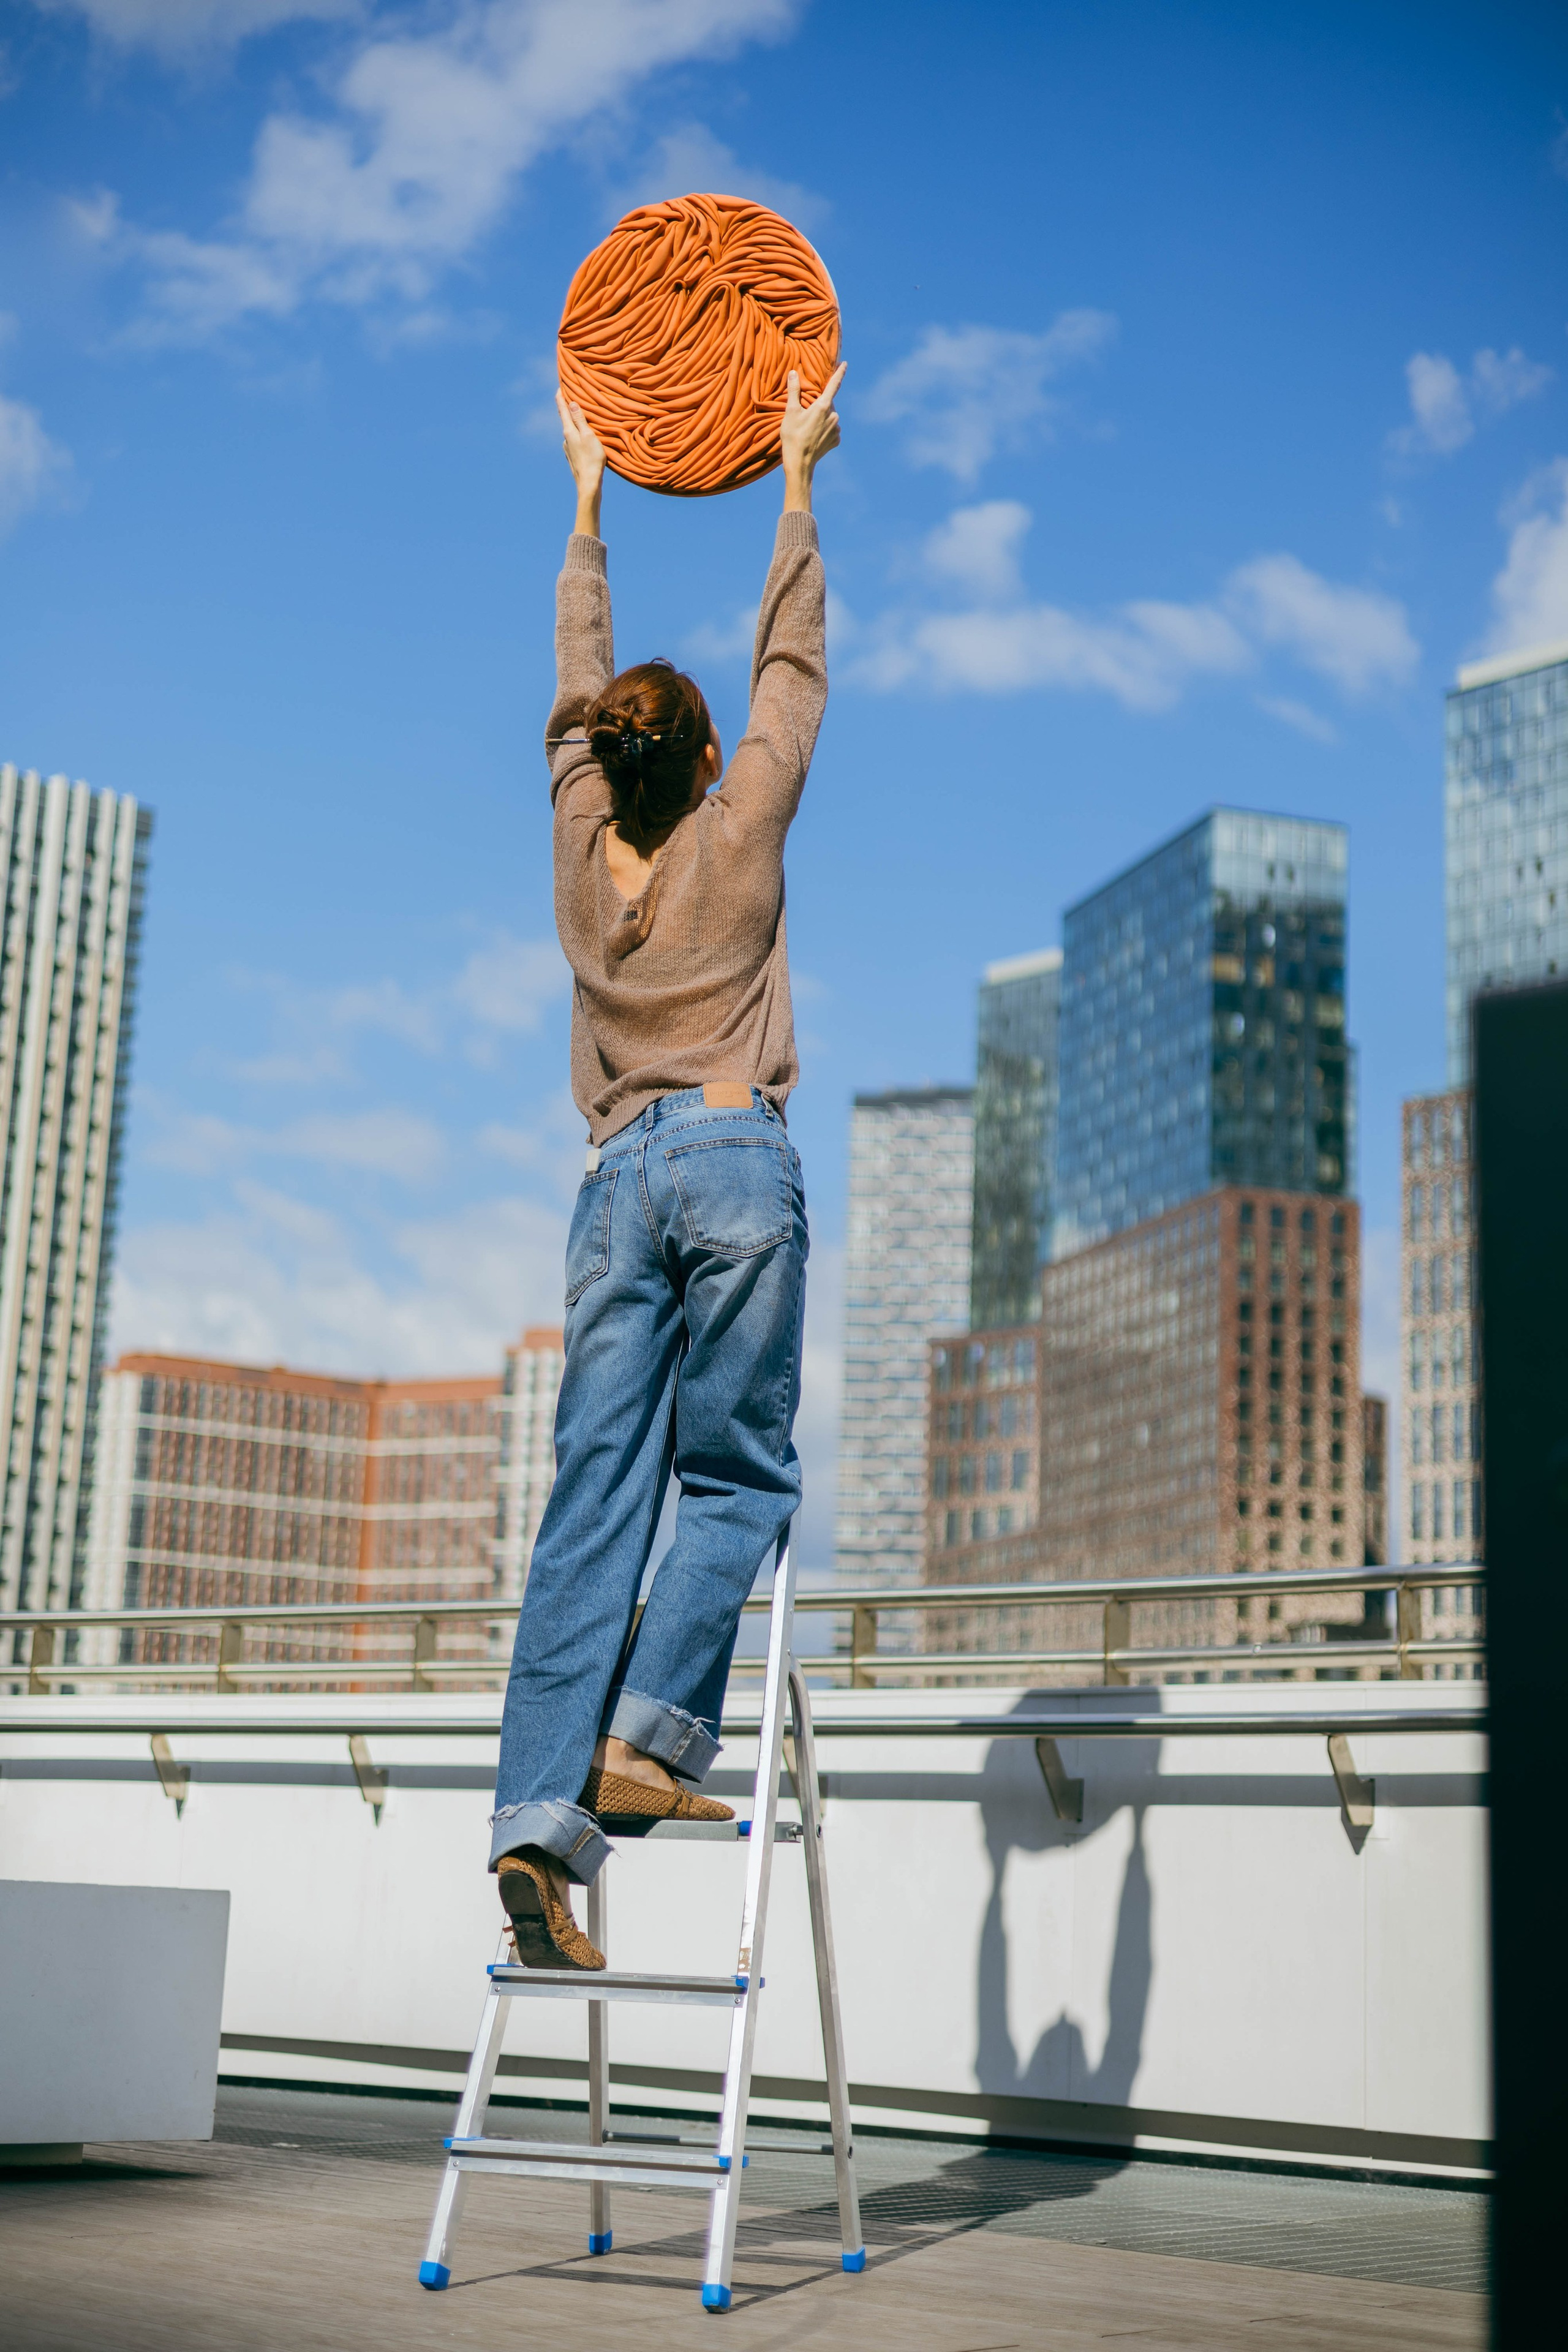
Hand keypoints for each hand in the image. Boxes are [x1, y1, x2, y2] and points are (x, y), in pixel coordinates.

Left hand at [557, 389, 605, 536]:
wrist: (589, 486)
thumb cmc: (592, 460)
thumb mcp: (588, 435)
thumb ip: (580, 419)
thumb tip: (570, 402)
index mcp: (568, 431)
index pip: (562, 409)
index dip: (560, 395)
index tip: (559, 383)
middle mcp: (565, 439)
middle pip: (565, 419)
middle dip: (568, 407)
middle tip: (571, 395)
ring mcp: (568, 449)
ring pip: (571, 430)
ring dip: (575, 422)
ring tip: (581, 415)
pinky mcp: (573, 457)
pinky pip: (575, 440)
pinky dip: (578, 434)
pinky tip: (585, 437)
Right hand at [780, 362, 845, 512]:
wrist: (799, 464)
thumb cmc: (793, 436)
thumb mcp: (790, 412)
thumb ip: (794, 391)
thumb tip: (794, 373)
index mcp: (823, 406)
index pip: (834, 385)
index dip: (840, 373)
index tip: (846, 364)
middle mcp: (834, 416)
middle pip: (827, 404)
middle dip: (819, 406)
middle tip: (805, 417)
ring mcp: (836, 429)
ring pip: (830, 418)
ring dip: (821, 420)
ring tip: (808, 430)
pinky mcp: (836, 441)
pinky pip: (832, 431)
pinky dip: (824, 431)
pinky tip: (814, 438)